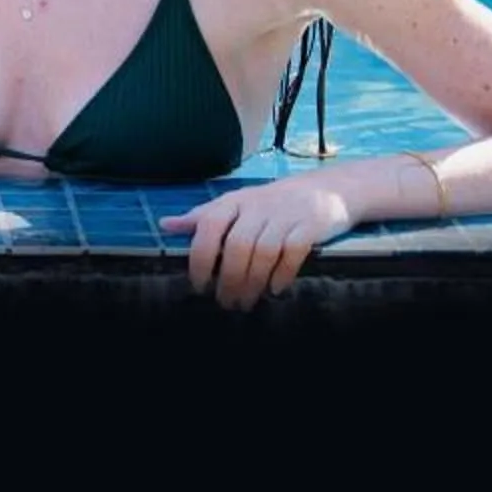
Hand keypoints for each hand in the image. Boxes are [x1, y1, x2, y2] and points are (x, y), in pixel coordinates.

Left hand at [160, 179, 357, 310]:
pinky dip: (283, 273)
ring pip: (263, 251)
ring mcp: (285, 215)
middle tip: (226, 302)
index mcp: (234, 202)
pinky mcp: (310, 225)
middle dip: (230, 279)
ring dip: (253, 282)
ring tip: (246, 302)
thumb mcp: (235, 204)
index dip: (201, 257)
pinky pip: (293, 251)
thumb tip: (165, 225)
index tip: (199, 285)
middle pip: (237, 245)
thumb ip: (201, 217)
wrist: (326, 189)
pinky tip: (275, 289)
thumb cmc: (270, 203)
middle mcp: (258, 206)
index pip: (209, 226)